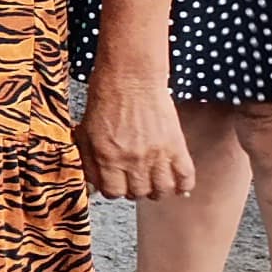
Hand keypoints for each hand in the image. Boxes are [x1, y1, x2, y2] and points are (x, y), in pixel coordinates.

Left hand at [80, 55, 195, 201]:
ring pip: (161, 191)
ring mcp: (155, 155)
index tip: (116, 184)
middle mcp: (130, 160)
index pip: (111, 192)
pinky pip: (185, 177)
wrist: (131, 77)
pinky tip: (178, 184)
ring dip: (158, 191)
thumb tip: (91, 180)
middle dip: (134, 190)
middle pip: (136, 194)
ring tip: (155, 183)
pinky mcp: (176, 146)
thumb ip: (88, 158)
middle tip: (135, 181)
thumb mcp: (86, 130)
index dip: (113, 189)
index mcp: (105, 156)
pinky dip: (184, 185)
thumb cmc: (106, 97)